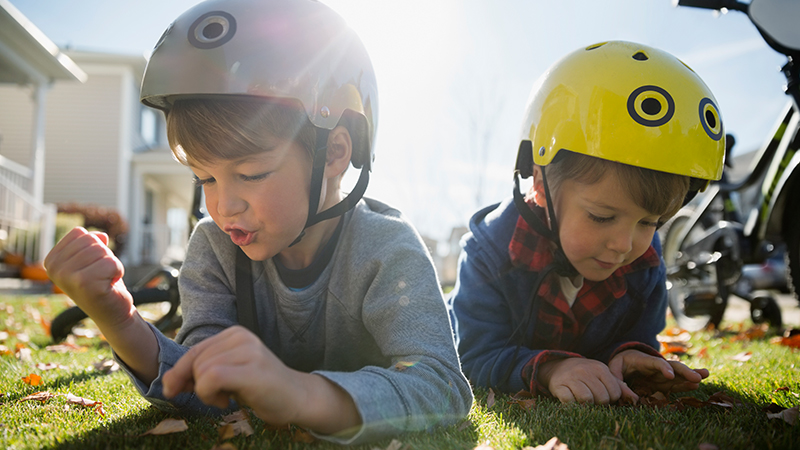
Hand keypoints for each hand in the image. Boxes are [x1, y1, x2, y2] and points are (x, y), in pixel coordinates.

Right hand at [44, 227, 135, 327]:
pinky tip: (109, 285)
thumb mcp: (92, 259)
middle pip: (91, 240)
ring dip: (111, 264)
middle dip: (104, 255)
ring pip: (102, 250)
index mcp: (51, 260)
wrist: (112, 313)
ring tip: (104, 280)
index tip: (91, 266)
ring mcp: (67, 276)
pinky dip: (118, 271)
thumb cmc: (102, 283)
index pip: (79, 233)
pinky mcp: (85, 283)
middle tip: (101, 275)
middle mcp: (54, 268)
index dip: (94, 246)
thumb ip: (91, 243)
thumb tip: (101, 236)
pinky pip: (112, 263)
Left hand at [163, 326, 359, 433]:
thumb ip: (202, 372)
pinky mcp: (252, 368)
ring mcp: (249, 350)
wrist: (297, 398)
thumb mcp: (228, 374)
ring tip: (227, 397)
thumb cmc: (261, 389)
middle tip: (217, 398)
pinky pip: (210, 378)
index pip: (194, 351)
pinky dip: (209, 394)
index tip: (175, 391)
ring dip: (205, 393)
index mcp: (235, 334)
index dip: (179, 373)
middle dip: (195, 385)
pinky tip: (227, 400)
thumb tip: (167, 381)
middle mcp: (241, 336)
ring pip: (201, 370)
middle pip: (195, 361)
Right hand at [537, 357, 637, 403]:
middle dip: (599, 403)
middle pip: (602, 398)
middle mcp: (585, 371)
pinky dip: (572, 405)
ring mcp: (571, 378)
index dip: (611, 399)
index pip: (614, 393)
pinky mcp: (558, 386)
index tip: (603, 396)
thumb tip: (635, 400)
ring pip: (587, 400)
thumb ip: (619, 387)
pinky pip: (569, 401)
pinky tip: (572, 400)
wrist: (558, 367)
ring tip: (583, 401)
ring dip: (586, 405)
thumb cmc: (586, 374)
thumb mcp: (602, 375)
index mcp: (600, 368)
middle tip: (594, 400)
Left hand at [608, 350, 708, 393]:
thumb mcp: (613, 369)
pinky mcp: (664, 382)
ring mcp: (661, 374)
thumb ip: (619, 381)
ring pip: (678, 374)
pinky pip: (676, 383)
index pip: (655, 363)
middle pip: (672, 367)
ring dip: (691, 375)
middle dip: (684, 371)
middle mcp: (656, 367)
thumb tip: (632, 398)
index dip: (663, 368)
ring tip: (705, 375)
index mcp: (642, 360)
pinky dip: (685, 385)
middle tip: (698, 377)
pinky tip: (696, 386)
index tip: (670, 375)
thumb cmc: (619, 364)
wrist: (624, 359)